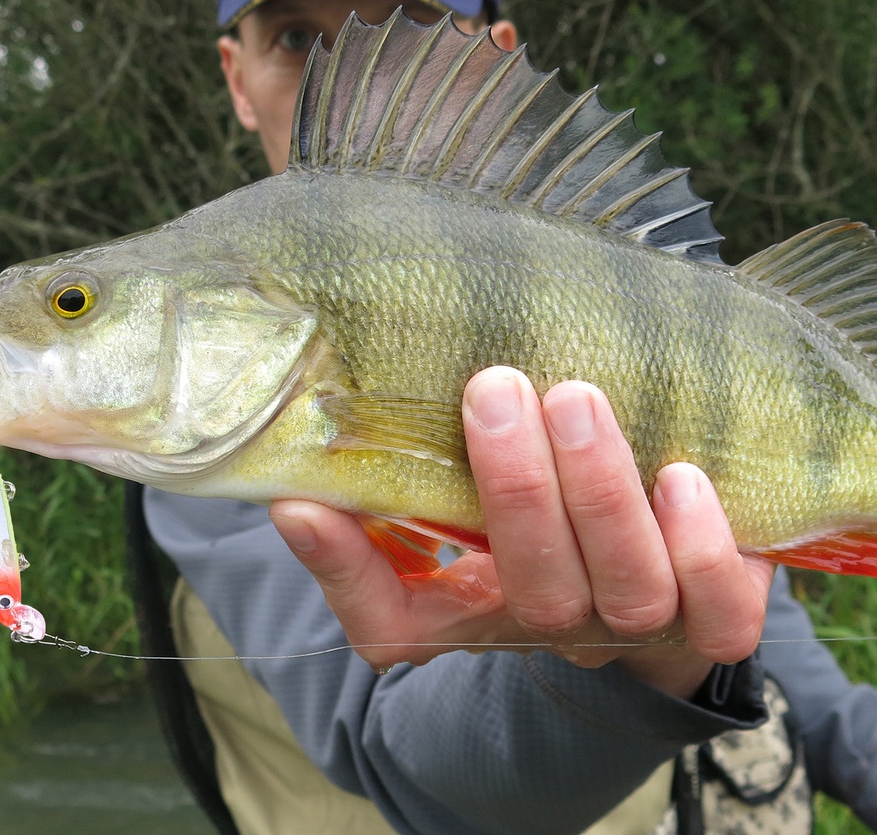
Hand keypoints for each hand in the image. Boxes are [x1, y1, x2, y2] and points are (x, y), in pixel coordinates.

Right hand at [270, 368, 773, 697]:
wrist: (639, 572)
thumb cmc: (524, 528)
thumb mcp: (444, 519)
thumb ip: (370, 518)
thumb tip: (293, 498)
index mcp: (471, 615)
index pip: (393, 626)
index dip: (347, 570)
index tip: (303, 500)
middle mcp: (554, 627)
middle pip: (539, 593)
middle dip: (516, 490)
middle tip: (494, 389)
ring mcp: (639, 624)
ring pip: (630, 593)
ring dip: (602, 496)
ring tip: (576, 400)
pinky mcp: (712, 611)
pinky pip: (723, 614)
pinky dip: (703, 549)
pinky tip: (682, 476)